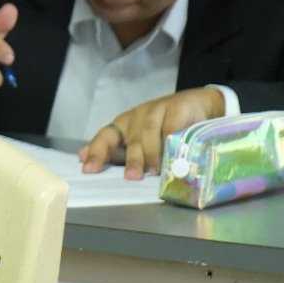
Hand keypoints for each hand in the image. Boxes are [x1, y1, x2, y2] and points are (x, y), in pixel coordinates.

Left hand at [79, 87, 225, 178]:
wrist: (197, 105)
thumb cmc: (164, 128)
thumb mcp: (141, 141)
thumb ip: (119, 153)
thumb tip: (86, 161)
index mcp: (123, 125)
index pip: (105, 136)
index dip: (97, 152)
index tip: (89, 169)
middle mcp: (137, 116)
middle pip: (131, 137)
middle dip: (131, 159)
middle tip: (131, 177)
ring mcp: (157, 109)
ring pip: (149, 131)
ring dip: (151, 153)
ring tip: (154, 171)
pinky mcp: (178, 108)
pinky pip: (172, 126)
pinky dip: (170, 141)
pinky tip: (173, 155)